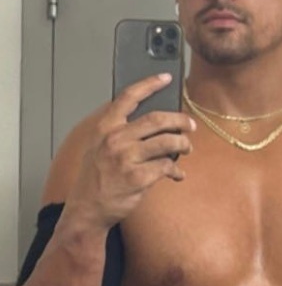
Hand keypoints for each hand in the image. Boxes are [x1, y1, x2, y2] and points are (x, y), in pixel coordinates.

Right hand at [66, 74, 195, 229]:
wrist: (88, 208)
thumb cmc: (95, 178)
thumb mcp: (97, 147)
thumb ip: (118, 132)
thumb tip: (150, 125)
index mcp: (105, 127)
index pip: (128, 97)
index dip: (149, 84)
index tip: (165, 78)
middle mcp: (116, 139)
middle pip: (156, 119)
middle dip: (179, 120)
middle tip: (190, 125)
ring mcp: (127, 158)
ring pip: (167, 142)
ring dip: (183, 144)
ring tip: (187, 148)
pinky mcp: (139, 177)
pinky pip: (167, 167)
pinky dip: (177, 170)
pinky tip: (178, 174)